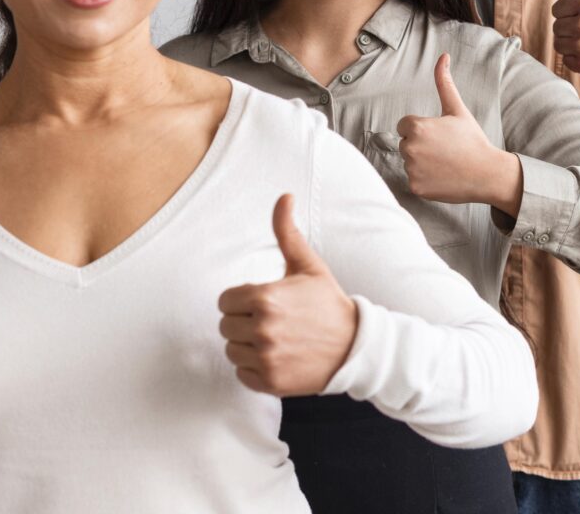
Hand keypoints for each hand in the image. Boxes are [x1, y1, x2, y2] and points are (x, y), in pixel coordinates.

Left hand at [218, 194, 357, 395]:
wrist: (354, 344)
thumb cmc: (326, 302)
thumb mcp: (308, 265)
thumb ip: (287, 232)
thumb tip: (284, 196)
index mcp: (266, 298)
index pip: (225, 301)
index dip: (242, 300)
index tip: (264, 302)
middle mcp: (262, 329)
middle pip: (226, 326)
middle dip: (244, 321)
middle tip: (272, 320)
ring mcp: (266, 358)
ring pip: (232, 350)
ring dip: (248, 345)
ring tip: (275, 338)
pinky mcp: (270, 382)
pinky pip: (242, 374)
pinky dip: (255, 368)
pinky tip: (277, 356)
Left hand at [396, 54, 522, 215]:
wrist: (487, 173)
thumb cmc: (472, 140)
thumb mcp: (457, 109)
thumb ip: (444, 82)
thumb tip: (443, 56)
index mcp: (417, 127)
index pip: (405, 125)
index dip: (422, 128)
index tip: (440, 134)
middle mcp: (410, 148)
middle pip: (405, 143)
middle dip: (421, 145)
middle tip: (445, 149)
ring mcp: (412, 170)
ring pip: (409, 161)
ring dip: (422, 162)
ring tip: (445, 163)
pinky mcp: (415, 187)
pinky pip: (413, 179)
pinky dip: (425, 179)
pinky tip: (443, 176)